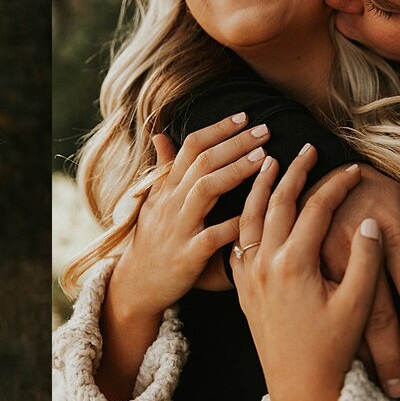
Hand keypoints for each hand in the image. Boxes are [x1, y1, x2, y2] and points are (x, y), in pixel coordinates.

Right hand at [112, 115, 272, 327]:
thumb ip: (163, 169)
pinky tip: (254, 214)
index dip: (217, 129)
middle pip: (203, 162)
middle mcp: (171, 202)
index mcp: (167, 187)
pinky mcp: (187, 255)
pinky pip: (211, 236)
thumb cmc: (152, 240)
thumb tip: (161, 135)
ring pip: (205, 190)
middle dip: (234, 143)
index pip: (190, 147)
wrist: (135, 284)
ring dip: (235, 171)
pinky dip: (232, 224)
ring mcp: (178, 227)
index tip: (244, 116)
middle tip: (264, 130)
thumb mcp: (152, 201)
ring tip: (262, 158)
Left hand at [229, 147, 383, 400]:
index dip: (336, 185)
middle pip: (277, 204)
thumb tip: (368, 224)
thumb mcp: (357, 307)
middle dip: (294, 172)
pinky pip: (239, 242)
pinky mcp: (244, 289)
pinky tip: (251, 210)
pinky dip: (244, 218)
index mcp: (294, 264)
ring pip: (250, 219)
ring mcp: (250, 276)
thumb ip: (364, 262)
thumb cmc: (333, 350)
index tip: (352, 168)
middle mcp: (265, 264)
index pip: (315, 209)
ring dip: (261, 188)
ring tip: (269, 162)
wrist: (299, 388)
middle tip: (307, 148)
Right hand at [321, 169, 399, 393]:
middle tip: (399, 388)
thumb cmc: (382, 197)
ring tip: (370, 385)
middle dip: (390, 353)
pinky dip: (330, 329)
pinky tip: (338, 355)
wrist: (333, 168)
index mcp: (393, 223)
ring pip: (342, 308)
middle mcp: (357, 235)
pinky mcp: (300, 254)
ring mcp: (322, 247)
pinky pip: (317, 298)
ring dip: (358, 350)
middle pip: (378, 306)